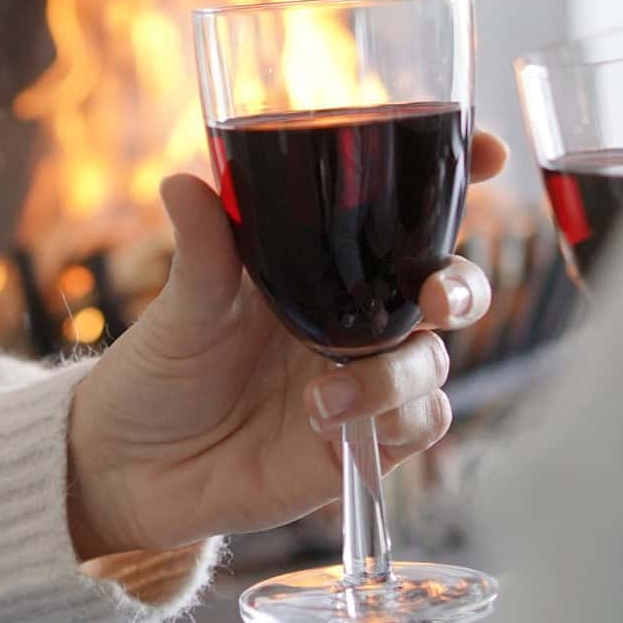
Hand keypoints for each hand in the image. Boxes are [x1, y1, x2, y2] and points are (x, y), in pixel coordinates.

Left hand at [64, 133, 506, 559]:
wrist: (131, 468)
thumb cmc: (158, 372)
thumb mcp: (181, 307)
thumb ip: (203, 249)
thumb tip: (184, 182)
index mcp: (321, 266)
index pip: (405, 215)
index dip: (460, 180)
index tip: (491, 154)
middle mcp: (356, 319)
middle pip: (449, 286)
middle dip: (463, 285)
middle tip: (436, 295)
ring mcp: (364, 381)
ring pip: (435, 361)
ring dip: (398, 373)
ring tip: (323, 392)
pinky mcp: (362, 443)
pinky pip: (419, 424)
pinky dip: (392, 418)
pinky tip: (327, 421)